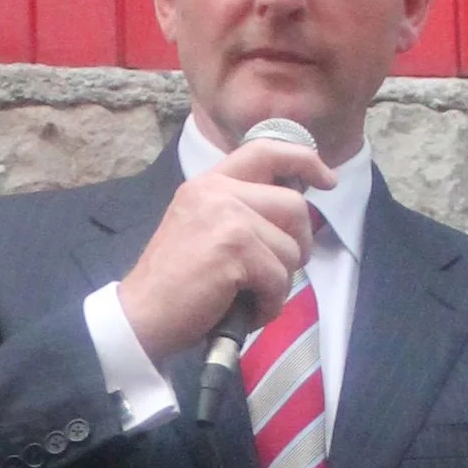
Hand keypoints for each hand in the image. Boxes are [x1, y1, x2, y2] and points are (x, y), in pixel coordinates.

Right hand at [115, 138, 336, 366]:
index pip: (266, 151)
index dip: (304, 161)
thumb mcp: (203, 230)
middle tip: (277, 274)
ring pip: (290, 249)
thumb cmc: (175, 284)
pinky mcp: (233, 249)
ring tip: (250, 299)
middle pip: (294, 206)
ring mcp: (225, 217)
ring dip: (279, 284)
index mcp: (209, 183)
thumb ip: (240, 212)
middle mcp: (216, 191)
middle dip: (297, 246)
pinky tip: (245, 312)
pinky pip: (279, 279)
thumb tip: (295, 215)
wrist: (140, 316)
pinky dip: (269, 305)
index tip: (327, 180)